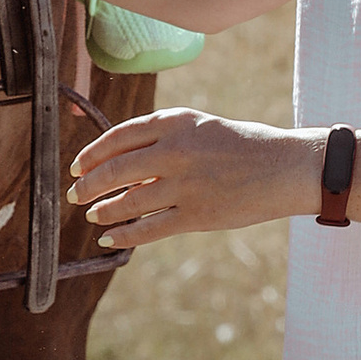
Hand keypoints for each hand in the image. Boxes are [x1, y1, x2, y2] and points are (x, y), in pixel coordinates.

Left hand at [69, 106, 313, 249]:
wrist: (285, 167)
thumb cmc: (241, 145)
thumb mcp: (199, 127)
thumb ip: (162, 138)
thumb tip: (116, 160)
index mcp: (174, 122)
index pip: (117, 137)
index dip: (91, 154)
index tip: (77, 166)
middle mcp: (175, 150)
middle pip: (114, 170)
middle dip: (88, 185)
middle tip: (75, 194)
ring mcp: (184, 185)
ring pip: (127, 202)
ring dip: (103, 210)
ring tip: (93, 214)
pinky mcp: (196, 215)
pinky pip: (148, 228)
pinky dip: (123, 234)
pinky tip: (109, 237)